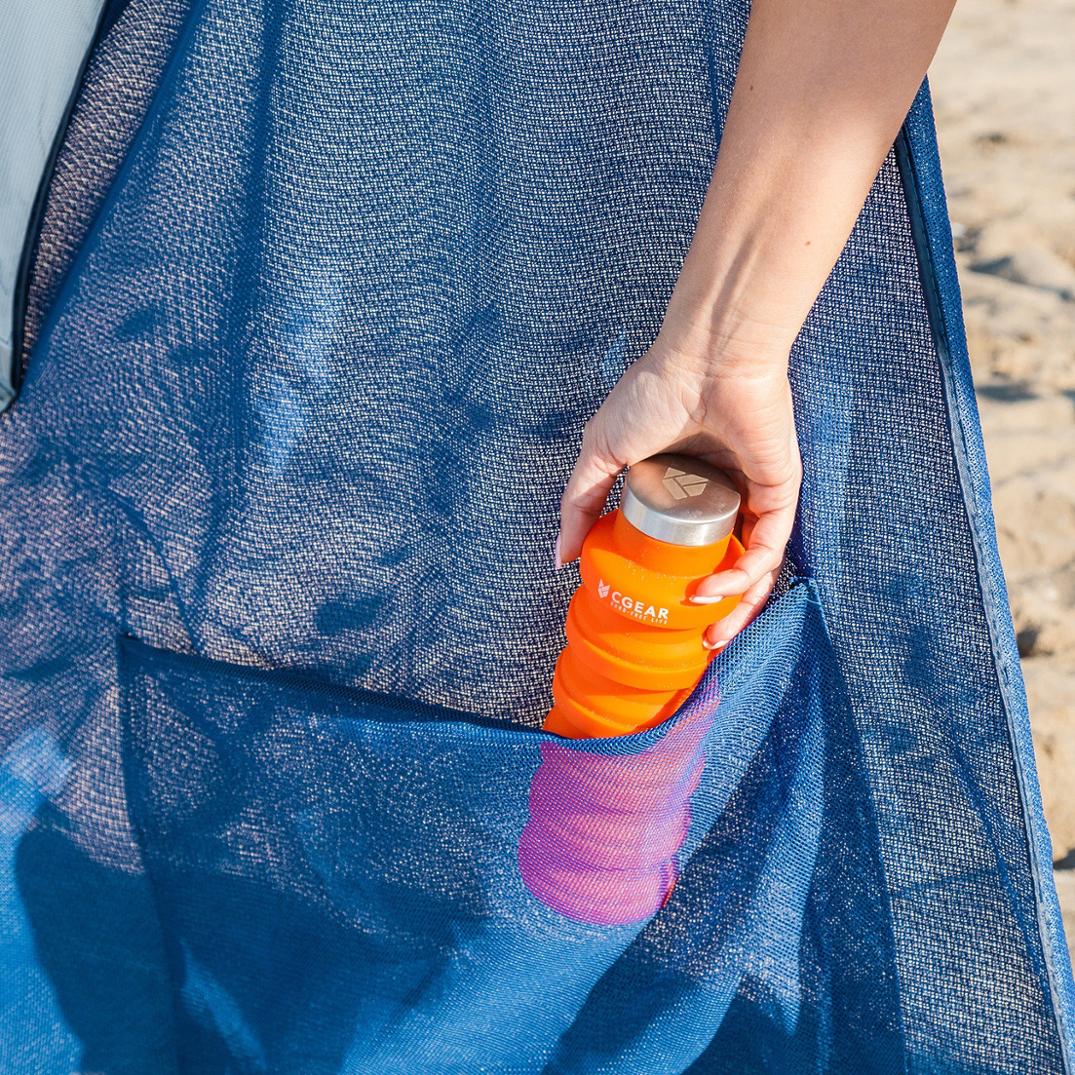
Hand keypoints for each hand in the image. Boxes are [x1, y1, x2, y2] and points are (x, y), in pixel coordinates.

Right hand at [556, 334, 800, 650]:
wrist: (703, 358)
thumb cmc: (653, 394)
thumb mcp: (600, 454)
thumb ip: (579, 505)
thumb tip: (561, 560)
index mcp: (686, 488)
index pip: (688, 550)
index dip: (676, 588)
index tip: (656, 616)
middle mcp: (724, 497)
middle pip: (727, 567)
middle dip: (717, 615)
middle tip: (696, 644)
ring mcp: (755, 497)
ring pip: (754, 568)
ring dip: (735, 608)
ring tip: (709, 633)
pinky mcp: (780, 492)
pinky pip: (769, 548)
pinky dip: (744, 576)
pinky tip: (713, 590)